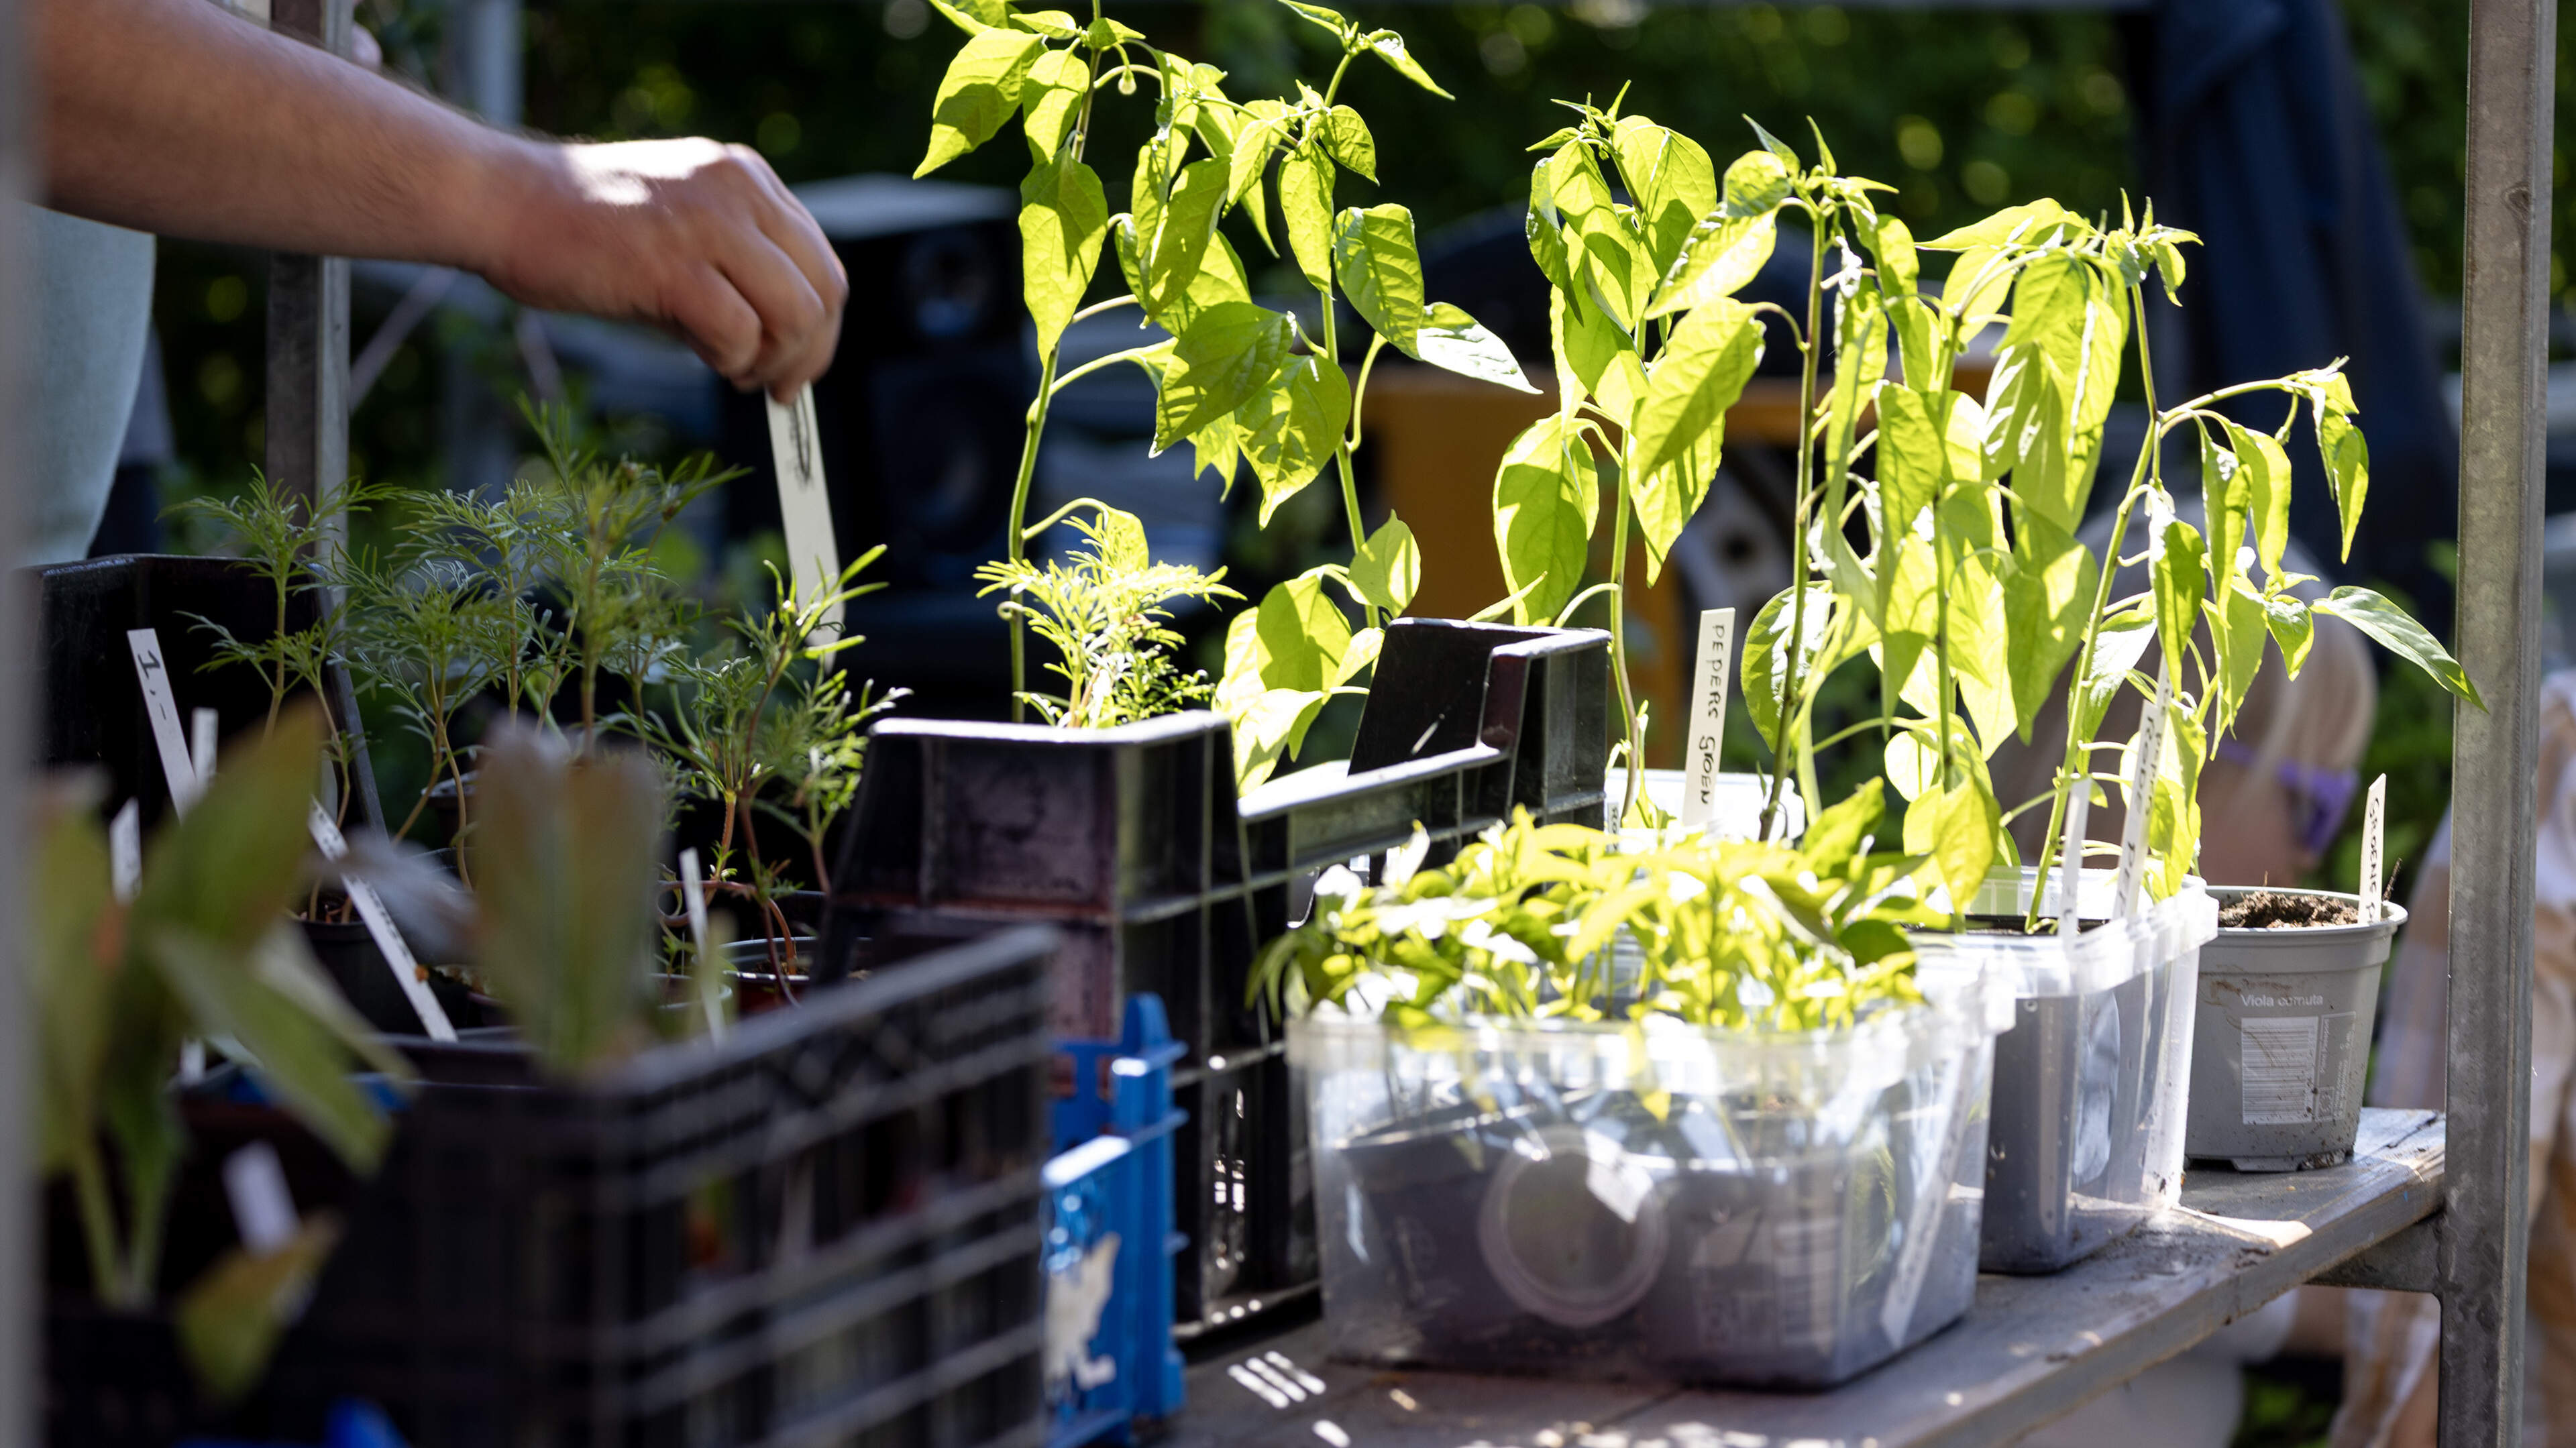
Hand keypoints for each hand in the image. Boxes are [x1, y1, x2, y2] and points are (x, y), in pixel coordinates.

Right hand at [480, 138, 845, 397]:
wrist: (501, 201)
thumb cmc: (582, 227)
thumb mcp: (679, 230)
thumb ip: (735, 270)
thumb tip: (781, 345)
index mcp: (746, 177)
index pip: (821, 261)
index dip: (821, 325)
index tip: (797, 364)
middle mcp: (738, 189)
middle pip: (824, 290)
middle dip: (809, 353)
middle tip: (775, 387)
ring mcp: (708, 222)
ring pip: (795, 313)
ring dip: (773, 361)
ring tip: (735, 372)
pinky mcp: (671, 263)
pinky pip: (740, 333)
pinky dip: (731, 361)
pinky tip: (703, 355)